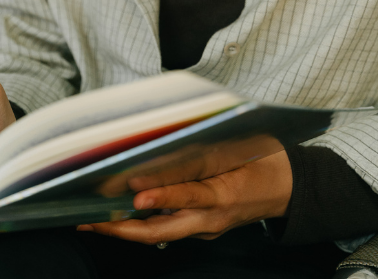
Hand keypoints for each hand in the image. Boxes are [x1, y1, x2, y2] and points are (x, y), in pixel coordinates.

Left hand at [77, 150, 291, 243]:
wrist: (287, 187)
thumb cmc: (261, 160)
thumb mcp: (236, 148)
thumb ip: (201, 151)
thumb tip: (165, 144)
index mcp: (224, 196)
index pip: (188, 195)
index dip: (161, 194)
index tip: (134, 191)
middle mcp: (210, 220)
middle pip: (162, 230)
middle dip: (122, 229)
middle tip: (90, 220)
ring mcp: (204, 228)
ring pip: (159, 233)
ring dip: (124, 228)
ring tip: (91, 219)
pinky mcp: (200, 228)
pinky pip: (166, 228)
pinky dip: (140, 223)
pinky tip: (117, 215)